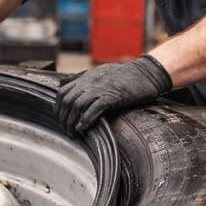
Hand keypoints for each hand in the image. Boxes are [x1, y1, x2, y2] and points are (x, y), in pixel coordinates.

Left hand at [55, 54, 172, 136]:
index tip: (60, 119)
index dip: (58, 108)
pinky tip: (83, 129)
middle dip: (63, 118)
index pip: (62, 92)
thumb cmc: (126, 75)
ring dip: (72, 122)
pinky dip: (85, 120)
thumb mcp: (100, 72)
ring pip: (77, 105)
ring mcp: (100, 88)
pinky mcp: (112, 96)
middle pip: (67, 101)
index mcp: (86, 77)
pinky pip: (93, 109)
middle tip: (66, 130)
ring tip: (73, 132)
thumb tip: (65, 83)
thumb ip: (82, 78)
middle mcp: (90, 82)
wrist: (147, 73)